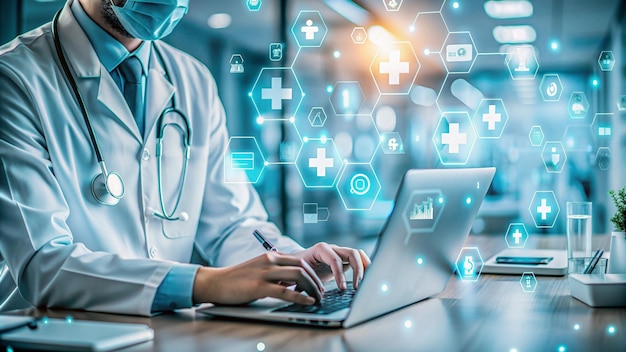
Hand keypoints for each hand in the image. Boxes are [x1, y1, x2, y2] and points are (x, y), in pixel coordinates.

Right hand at [192, 252, 323, 305]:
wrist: (215, 282)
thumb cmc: (236, 279)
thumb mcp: (259, 271)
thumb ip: (275, 273)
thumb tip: (292, 283)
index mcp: (271, 256)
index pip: (300, 261)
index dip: (313, 273)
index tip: (318, 285)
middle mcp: (270, 261)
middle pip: (303, 267)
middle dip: (316, 281)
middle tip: (321, 294)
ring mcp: (265, 273)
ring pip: (298, 276)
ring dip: (312, 289)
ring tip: (317, 299)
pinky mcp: (259, 286)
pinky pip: (285, 291)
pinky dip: (300, 297)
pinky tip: (308, 302)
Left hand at [292, 242, 370, 289]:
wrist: (297, 260)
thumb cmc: (297, 268)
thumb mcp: (298, 274)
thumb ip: (303, 283)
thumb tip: (310, 297)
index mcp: (320, 249)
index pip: (335, 260)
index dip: (340, 274)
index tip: (342, 289)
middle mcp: (332, 248)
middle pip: (351, 253)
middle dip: (357, 270)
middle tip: (356, 287)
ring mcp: (340, 252)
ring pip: (358, 254)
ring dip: (364, 266)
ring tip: (366, 282)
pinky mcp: (345, 258)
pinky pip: (358, 258)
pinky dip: (365, 266)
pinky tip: (366, 278)